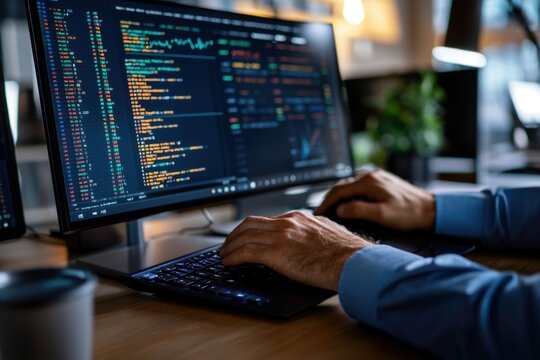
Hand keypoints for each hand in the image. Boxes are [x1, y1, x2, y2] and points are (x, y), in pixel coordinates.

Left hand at [219, 211, 372, 290]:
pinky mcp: (276, 252)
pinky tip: (228, 263)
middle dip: (235, 234)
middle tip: (228, 244)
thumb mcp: (327, 233)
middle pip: (250, 223)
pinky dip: (233, 257)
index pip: (267, 219)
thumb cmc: (347, 253)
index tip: (246, 236)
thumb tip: (308, 240)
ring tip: (223, 255)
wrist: (353, 261)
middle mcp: (287, 222)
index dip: (252, 229)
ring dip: (230, 246)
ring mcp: (280, 236)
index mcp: (299, 217)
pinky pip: (246, 252)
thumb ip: (313, 232)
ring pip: (244, 236)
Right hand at [315, 169, 435, 231]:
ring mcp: (376, 178)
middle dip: (329, 200)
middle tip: (321, 213)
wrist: (431, 210)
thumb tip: (339, 209)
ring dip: (339, 198)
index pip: (338, 191)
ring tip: (331, 210)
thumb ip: (358, 211)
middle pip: (342, 187)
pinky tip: (349, 205)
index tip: (318, 214)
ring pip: (350, 187)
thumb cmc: (409, 214)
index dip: (325, 203)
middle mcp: (371, 176)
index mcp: (368, 182)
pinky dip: (349, 196)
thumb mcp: (382, 215)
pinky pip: (358, 188)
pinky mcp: (381, 183)